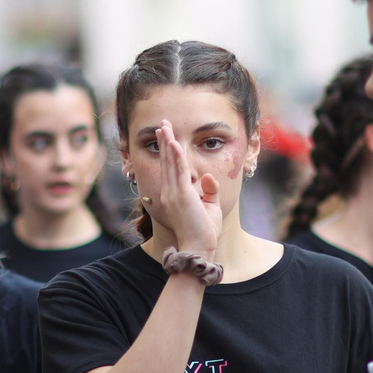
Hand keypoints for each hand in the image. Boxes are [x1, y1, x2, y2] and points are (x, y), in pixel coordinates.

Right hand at [153, 119, 222, 256]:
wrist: (198, 248)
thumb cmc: (204, 232)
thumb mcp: (210, 208)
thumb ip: (209, 191)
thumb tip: (207, 176)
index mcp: (173, 196)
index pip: (169, 169)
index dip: (167, 152)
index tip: (166, 136)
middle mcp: (169, 193)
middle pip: (166, 161)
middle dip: (164, 141)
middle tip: (162, 123)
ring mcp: (173, 194)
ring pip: (170, 163)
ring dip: (167, 142)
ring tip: (164, 126)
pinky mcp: (182, 195)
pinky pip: (179, 171)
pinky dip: (176, 155)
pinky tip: (174, 142)